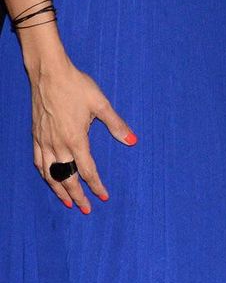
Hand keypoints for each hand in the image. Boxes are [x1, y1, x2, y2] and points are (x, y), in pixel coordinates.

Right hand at [30, 51, 136, 212]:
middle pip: (67, 179)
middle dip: (77, 196)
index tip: (104, 197)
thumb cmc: (77, 86)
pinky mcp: (36, 136)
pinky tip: (48, 178)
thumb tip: (133, 141)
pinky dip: (44, 174)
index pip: (88, 171)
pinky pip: (39, 162)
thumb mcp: (101, 104)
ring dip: (59, 190)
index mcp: (76, 140)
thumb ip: (116, 125)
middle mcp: (58, 145)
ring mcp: (44, 141)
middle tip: (85, 209)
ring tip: (67, 202)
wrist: (49, 74)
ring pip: (50, 174)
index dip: (96, 186)